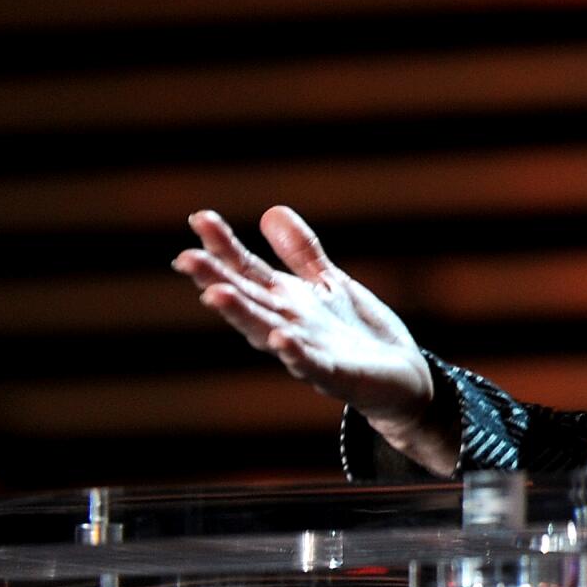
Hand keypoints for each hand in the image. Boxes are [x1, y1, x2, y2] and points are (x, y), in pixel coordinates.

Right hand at [173, 207, 452, 471]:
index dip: (224, 245)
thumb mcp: (328, 282)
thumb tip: (271, 211)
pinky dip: (294, 352)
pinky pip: (311, 364)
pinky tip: (281, 337)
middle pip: (246, 299)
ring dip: (240, 314)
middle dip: (215, 279)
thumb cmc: (357, 330)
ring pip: (265, 331)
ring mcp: (307, 350)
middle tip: (185, 257)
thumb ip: (300, 252)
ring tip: (213, 293)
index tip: (200, 217)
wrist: (401, 376)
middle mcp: (287, 324)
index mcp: (285, 300)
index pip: (248, 269)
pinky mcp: (334, 374)